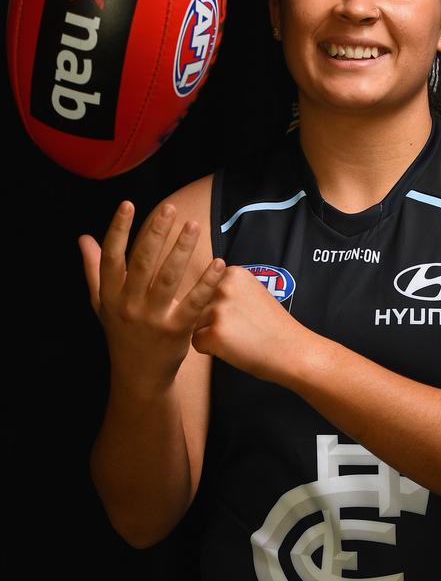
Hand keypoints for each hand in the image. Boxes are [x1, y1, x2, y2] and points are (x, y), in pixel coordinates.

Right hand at [78, 200, 224, 396]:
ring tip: (193, 226)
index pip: (111, 258)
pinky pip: (193, 301)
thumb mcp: (102, 303)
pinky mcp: (177, 330)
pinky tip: (217, 263)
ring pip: (168, 277)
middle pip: (142, 263)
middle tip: (170, 208)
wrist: (139, 375)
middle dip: (155, 233)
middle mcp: (129, 305)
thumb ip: (93, 269)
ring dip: (182, 249)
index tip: (128, 204)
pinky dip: (206, 282)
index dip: (118, 230)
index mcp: (110, 296)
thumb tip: (83, 238)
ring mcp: (153, 318)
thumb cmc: (122, 333)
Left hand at [190, 263, 309, 383]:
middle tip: (243, 328)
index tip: (243, 312)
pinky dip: (211, 350)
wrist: (292, 350)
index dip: (222, 306)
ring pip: (196, 324)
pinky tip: (234, 348)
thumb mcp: (254, 292)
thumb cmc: (273, 326)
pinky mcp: (215, 332)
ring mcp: (219, 309)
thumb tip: (202, 290)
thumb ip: (230, 289)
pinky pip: (197, 342)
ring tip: (240, 338)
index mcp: (234, 273)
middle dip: (214, 320)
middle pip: (199, 306)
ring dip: (212, 334)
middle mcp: (224, 286)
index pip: (207, 290)